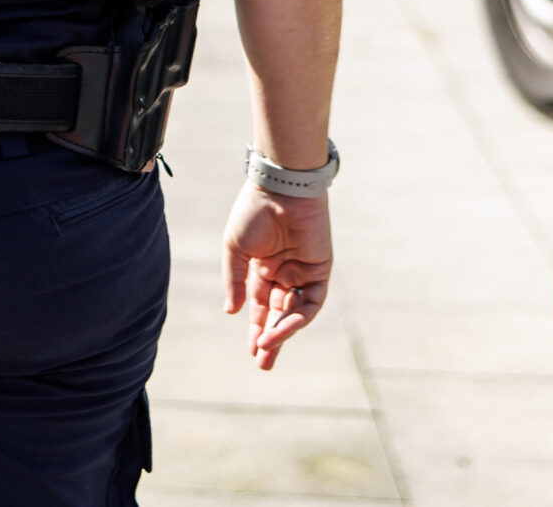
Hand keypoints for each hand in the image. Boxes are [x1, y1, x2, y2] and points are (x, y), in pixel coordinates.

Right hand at [222, 185, 331, 369]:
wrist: (280, 189)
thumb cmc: (253, 213)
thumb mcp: (235, 249)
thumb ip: (234, 281)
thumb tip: (232, 312)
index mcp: (262, 267)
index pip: (260, 305)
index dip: (255, 327)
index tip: (251, 350)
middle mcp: (284, 273)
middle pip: (278, 314)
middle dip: (271, 339)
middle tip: (263, 364)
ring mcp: (303, 273)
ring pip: (295, 312)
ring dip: (282, 332)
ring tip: (266, 348)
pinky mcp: (320, 270)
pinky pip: (311, 301)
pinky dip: (297, 317)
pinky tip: (279, 327)